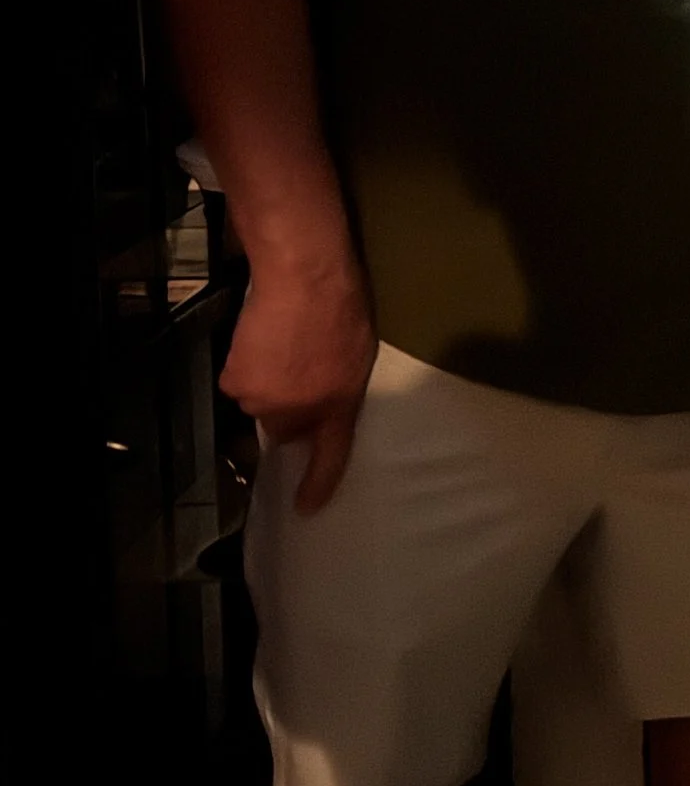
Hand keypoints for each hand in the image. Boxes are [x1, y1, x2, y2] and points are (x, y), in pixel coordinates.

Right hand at [221, 248, 377, 510]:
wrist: (304, 277)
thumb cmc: (341, 306)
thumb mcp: (357, 355)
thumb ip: (339, 390)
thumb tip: (320, 406)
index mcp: (340, 406)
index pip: (332, 455)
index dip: (318, 484)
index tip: (306, 508)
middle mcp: (301, 414)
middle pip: (284, 427)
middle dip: (287, 406)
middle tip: (295, 367)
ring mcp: (265, 402)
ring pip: (258, 402)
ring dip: (265, 382)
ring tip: (279, 345)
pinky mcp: (236, 384)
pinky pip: (236, 383)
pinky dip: (244, 366)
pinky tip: (258, 339)